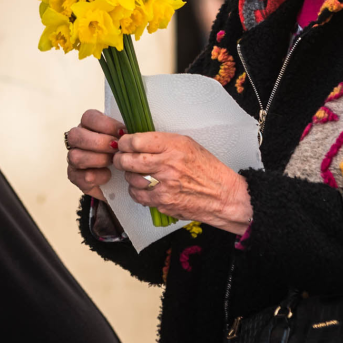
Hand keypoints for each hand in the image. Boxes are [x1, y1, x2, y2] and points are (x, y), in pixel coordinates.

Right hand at [65, 109, 124, 201]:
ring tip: (113, 162)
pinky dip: (98, 176)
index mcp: (89, 126)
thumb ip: (125, 133)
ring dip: (98, 159)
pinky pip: (81, 176)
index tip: (122, 132)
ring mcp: (73, 159)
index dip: (106, 124)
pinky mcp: (75, 177)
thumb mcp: (125, 140)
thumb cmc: (122, 154)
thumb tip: (132, 128)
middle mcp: (77, 141)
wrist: (118, 180)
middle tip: (116, 148)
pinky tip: (109, 176)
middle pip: (75, 135)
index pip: (88, 117)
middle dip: (99, 142)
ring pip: (75, 156)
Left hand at [113, 132, 252, 233]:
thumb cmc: (207, 169)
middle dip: (120, 158)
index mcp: (174, 146)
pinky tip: (145, 187)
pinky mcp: (162, 202)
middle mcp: (168, 164)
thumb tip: (137, 142)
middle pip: (128, 159)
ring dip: (130, 176)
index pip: (136, 141)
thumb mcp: (188, 145)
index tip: (123, 144)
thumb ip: (163, 143)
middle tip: (121, 158)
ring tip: (138, 173)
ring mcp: (164, 185)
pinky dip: (137, 191)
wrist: (222, 195)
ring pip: (130, 178)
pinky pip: (138, 195)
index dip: (124, 142)